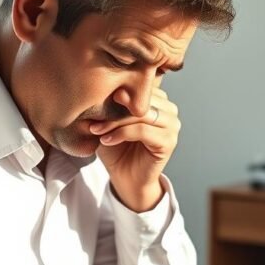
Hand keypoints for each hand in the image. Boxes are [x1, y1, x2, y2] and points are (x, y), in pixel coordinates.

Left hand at [90, 88, 179, 211]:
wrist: (125, 178)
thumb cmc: (117, 148)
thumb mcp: (110, 122)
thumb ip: (111, 105)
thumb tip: (102, 87)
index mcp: (158, 99)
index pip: (138, 86)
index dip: (116, 91)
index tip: (93, 100)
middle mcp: (169, 109)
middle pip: (141, 99)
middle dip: (114, 107)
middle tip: (93, 118)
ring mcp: (172, 125)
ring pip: (141, 114)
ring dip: (115, 121)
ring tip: (96, 130)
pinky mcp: (168, 141)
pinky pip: (142, 130)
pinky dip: (121, 134)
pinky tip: (106, 140)